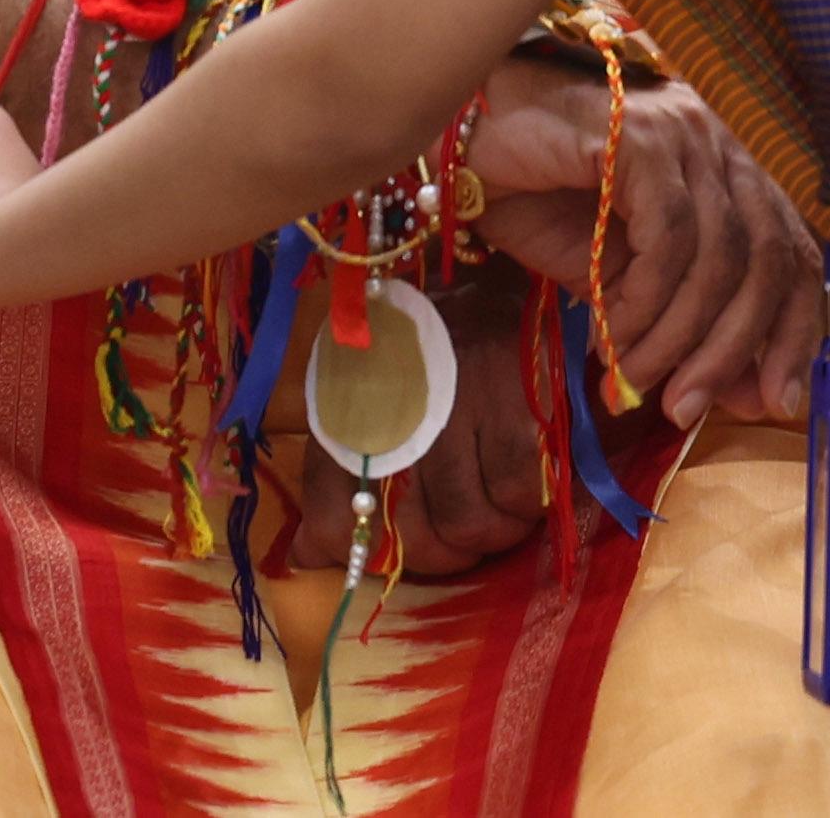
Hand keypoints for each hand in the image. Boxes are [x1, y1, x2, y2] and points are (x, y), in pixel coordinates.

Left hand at [295, 259, 544, 574]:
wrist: (496, 272)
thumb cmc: (425, 347)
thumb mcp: (366, 394)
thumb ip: (336, 477)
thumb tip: (303, 556)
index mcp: (344, 404)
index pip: (331, 514)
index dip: (360, 552)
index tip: (391, 550)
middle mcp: (393, 407)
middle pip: (412, 538)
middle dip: (442, 554)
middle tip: (460, 533)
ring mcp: (457, 405)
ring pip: (470, 527)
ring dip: (489, 533)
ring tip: (496, 507)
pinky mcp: (516, 402)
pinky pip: (520, 496)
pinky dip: (526, 504)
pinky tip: (524, 478)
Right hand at [468, 59, 816, 426]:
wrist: (463, 145)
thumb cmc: (541, 202)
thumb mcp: (625, 279)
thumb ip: (684, 324)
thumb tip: (748, 396)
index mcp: (728, 172)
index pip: (793, 253)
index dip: (795, 332)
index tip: (775, 404)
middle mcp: (719, 144)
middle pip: (765, 259)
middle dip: (731, 349)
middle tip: (686, 409)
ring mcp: (684, 133)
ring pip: (717, 256)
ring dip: (676, 338)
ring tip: (631, 383)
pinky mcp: (642, 136)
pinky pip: (668, 237)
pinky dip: (645, 300)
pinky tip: (610, 331)